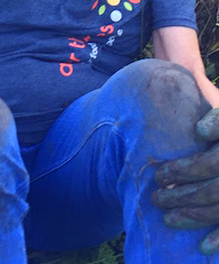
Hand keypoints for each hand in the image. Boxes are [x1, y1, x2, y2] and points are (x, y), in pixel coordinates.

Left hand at [153, 107, 218, 254]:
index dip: (181, 171)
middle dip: (180, 197)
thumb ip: (217, 123)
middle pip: (210, 191)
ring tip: (169, 219)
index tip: (158, 175)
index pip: (206, 165)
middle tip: (156, 199)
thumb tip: (199, 131)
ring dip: (193, 218)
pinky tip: (202, 246)